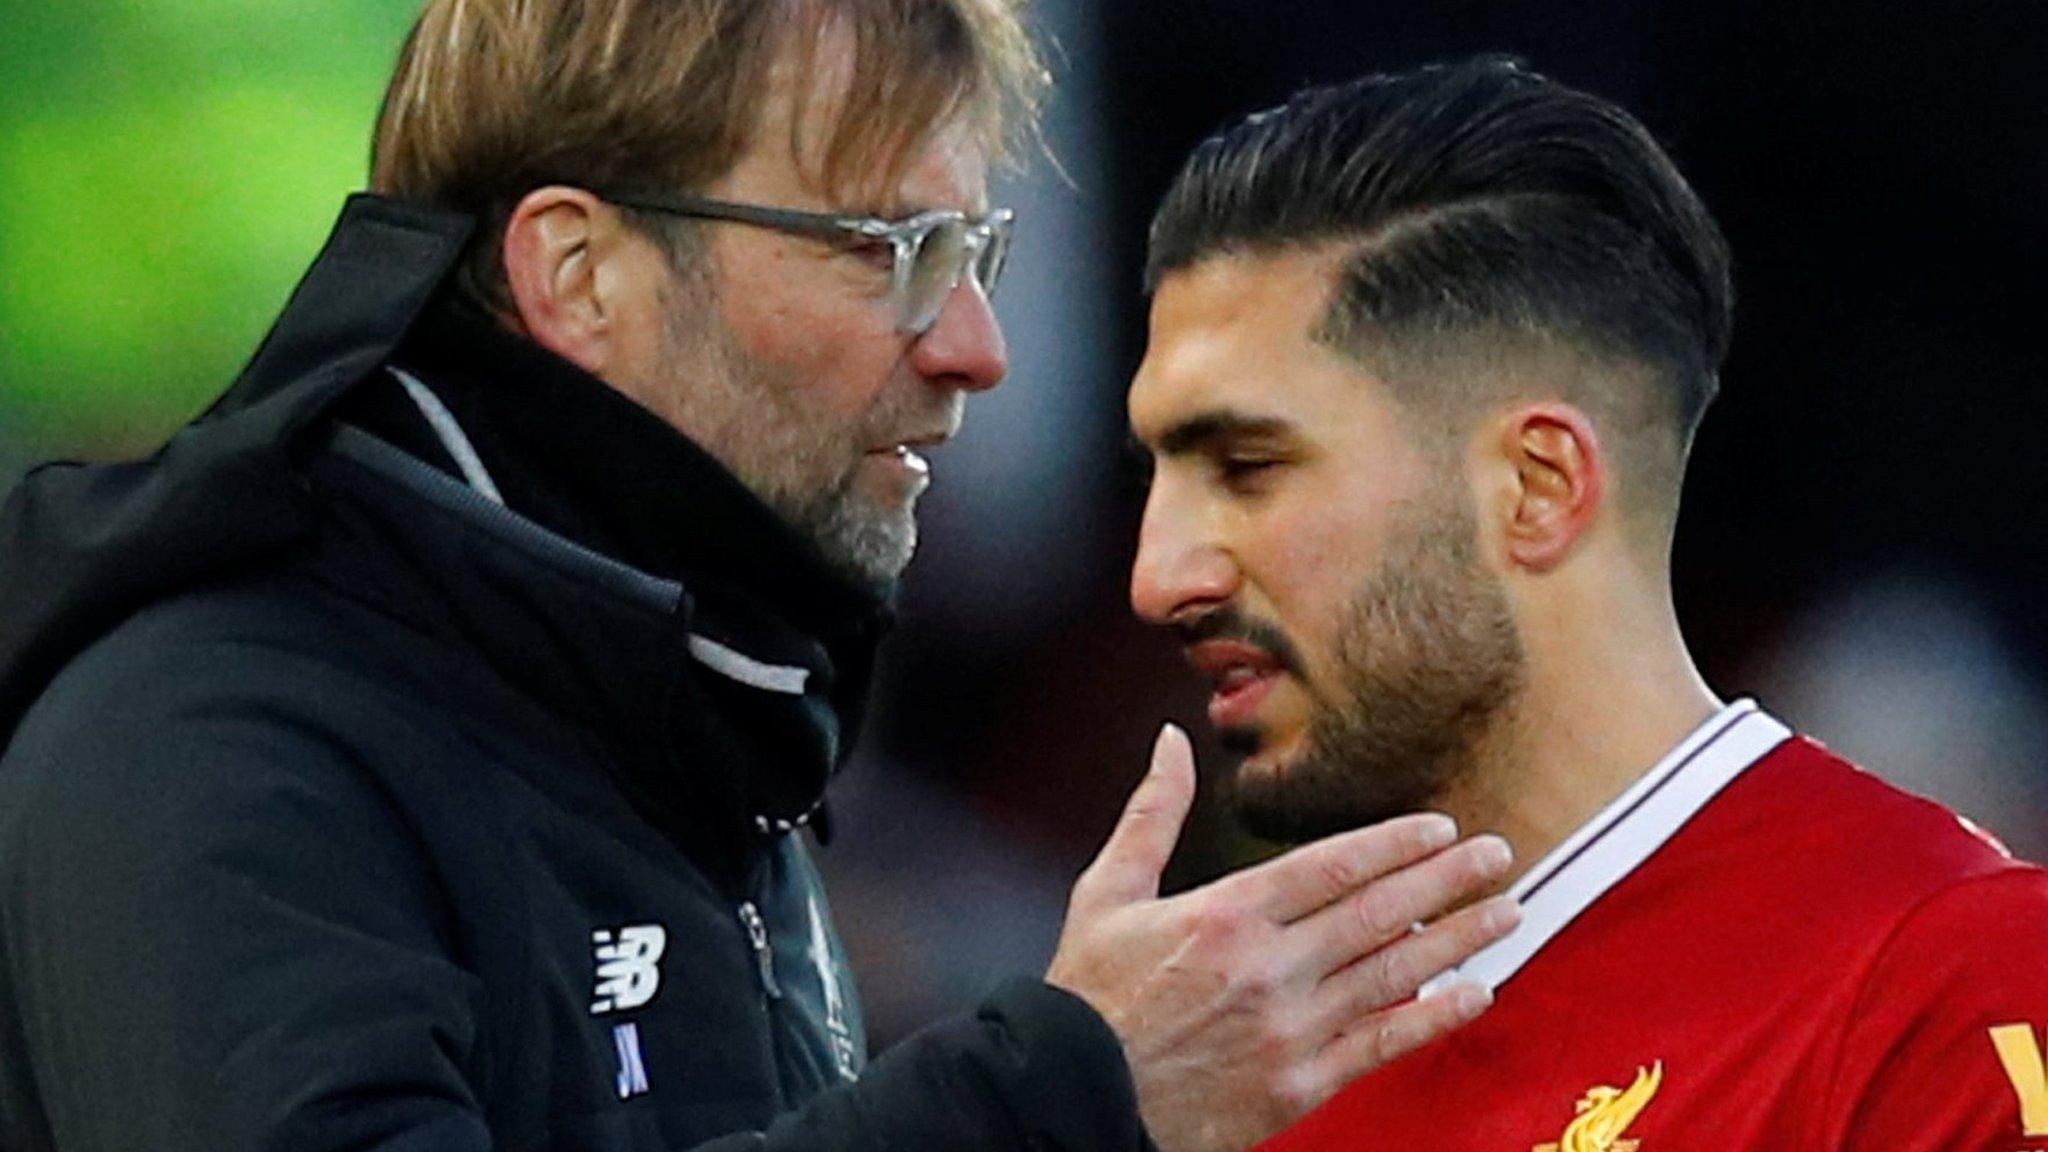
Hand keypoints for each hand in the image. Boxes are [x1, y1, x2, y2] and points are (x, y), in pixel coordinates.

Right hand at [1044, 724, 1516, 1151]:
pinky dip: (1433, 1018)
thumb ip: (1151, 814)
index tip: (1441, 827)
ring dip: (1459, 939)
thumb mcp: (1105, 893)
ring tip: (1507, 913)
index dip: (1396, 844)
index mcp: (1226, 914)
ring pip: (1394, 973)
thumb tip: (1170, 740)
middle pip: (1379, 912)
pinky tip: (1474, 994)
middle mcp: (1269, 967)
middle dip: (1448, 879)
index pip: (1333, 865)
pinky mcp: (1297, 1084)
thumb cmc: (1087, 996)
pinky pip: (1381, 1044)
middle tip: (1499, 855)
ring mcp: (1289, 1028)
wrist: (1074, 1096)